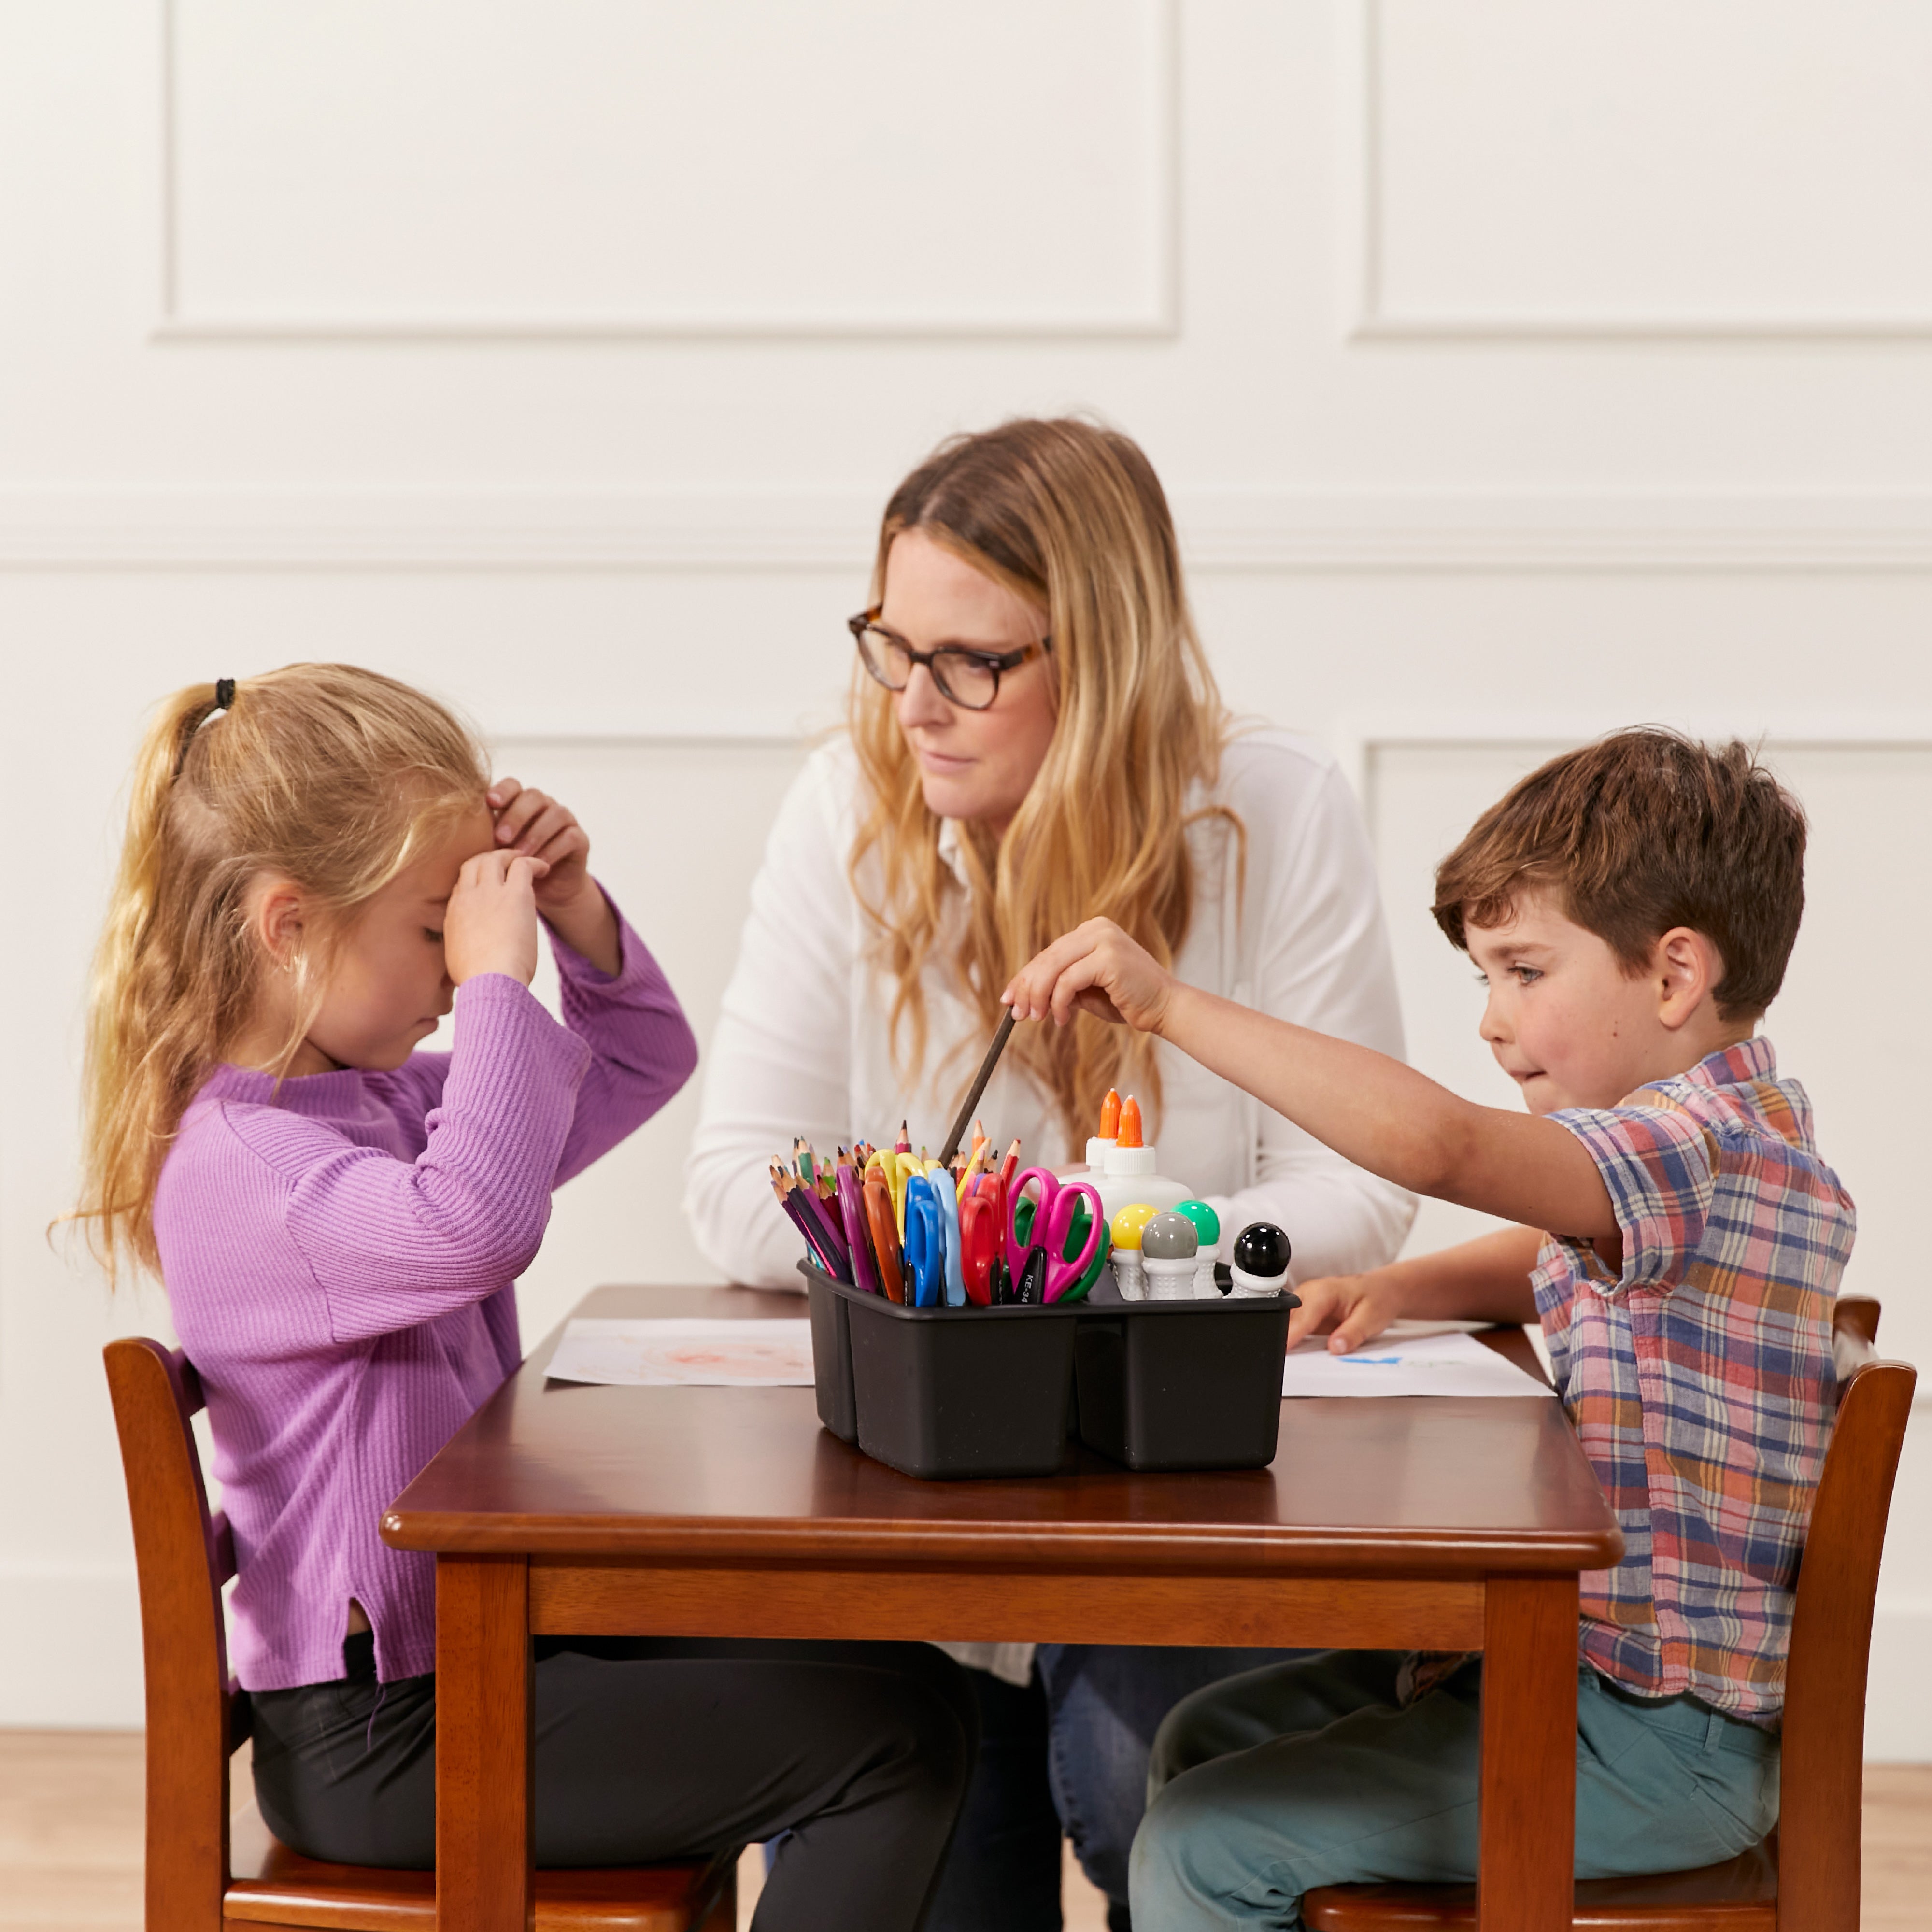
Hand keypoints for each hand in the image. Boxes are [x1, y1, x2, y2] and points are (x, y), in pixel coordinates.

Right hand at [444, 851, 544, 986]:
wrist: (489, 982)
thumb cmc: (480, 982)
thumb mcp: (459, 963)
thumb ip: (462, 949)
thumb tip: (468, 958)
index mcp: (453, 915)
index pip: (461, 885)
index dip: (476, 881)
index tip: (490, 886)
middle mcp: (467, 898)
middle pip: (473, 864)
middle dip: (489, 859)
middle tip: (507, 861)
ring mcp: (489, 893)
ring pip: (495, 859)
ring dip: (511, 856)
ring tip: (526, 860)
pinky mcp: (515, 895)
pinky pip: (522, 865)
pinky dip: (534, 862)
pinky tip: (544, 868)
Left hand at [487, 778, 592, 915]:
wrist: (546, 890)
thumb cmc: (514, 867)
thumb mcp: (496, 850)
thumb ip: (484, 836)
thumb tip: (455, 830)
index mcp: (520, 802)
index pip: (513, 785)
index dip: (502, 790)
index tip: (490, 802)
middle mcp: (544, 806)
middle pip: (533, 797)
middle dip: (516, 816)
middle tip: (501, 837)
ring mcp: (564, 820)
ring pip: (555, 814)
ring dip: (535, 834)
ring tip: (520, 855)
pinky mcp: (579, 839)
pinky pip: (569, 837)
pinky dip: (553, 849)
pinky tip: (540, 863)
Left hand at [1001, 918, 1176, 1033]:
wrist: (1165, 1008)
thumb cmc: (1128, 1001)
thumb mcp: (1087, 990)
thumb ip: (1061, 984)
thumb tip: (1024, 994)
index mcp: (1092, 930)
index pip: (1048, 953)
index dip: (1024, 977)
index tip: (1008, 998)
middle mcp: (1096, 928)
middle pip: (1046, 958)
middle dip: (1026, 988)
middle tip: (1016, 1013)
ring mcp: (1103, 939)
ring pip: (1053, 968)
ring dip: (1039, 997)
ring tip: (1037, 1018)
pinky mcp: (1108, 957)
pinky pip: (1068, 981)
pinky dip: (1059, 1003)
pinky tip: (1062, 1019)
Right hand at [1286, 1269, 1404, 1354]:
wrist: (1383, 1289)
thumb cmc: (1377, 1297)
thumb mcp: (1371, 1319)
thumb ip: (1351, 1334)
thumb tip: (1334, 1348)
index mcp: (1323, 1292)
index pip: (1301, 1317)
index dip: (1291, 1336)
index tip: (1283, 1351)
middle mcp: (1309, 1294)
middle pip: (1288, 1321)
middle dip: (1288, 1339)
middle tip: (1296, 1361)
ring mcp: (1306, 1302)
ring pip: (1288, 1324)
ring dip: (1293, 1340)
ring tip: (1306, 1355)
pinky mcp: (1307, 1312)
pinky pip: (1296, 1328)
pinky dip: (1299, 1339)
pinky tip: (1312, 1347)